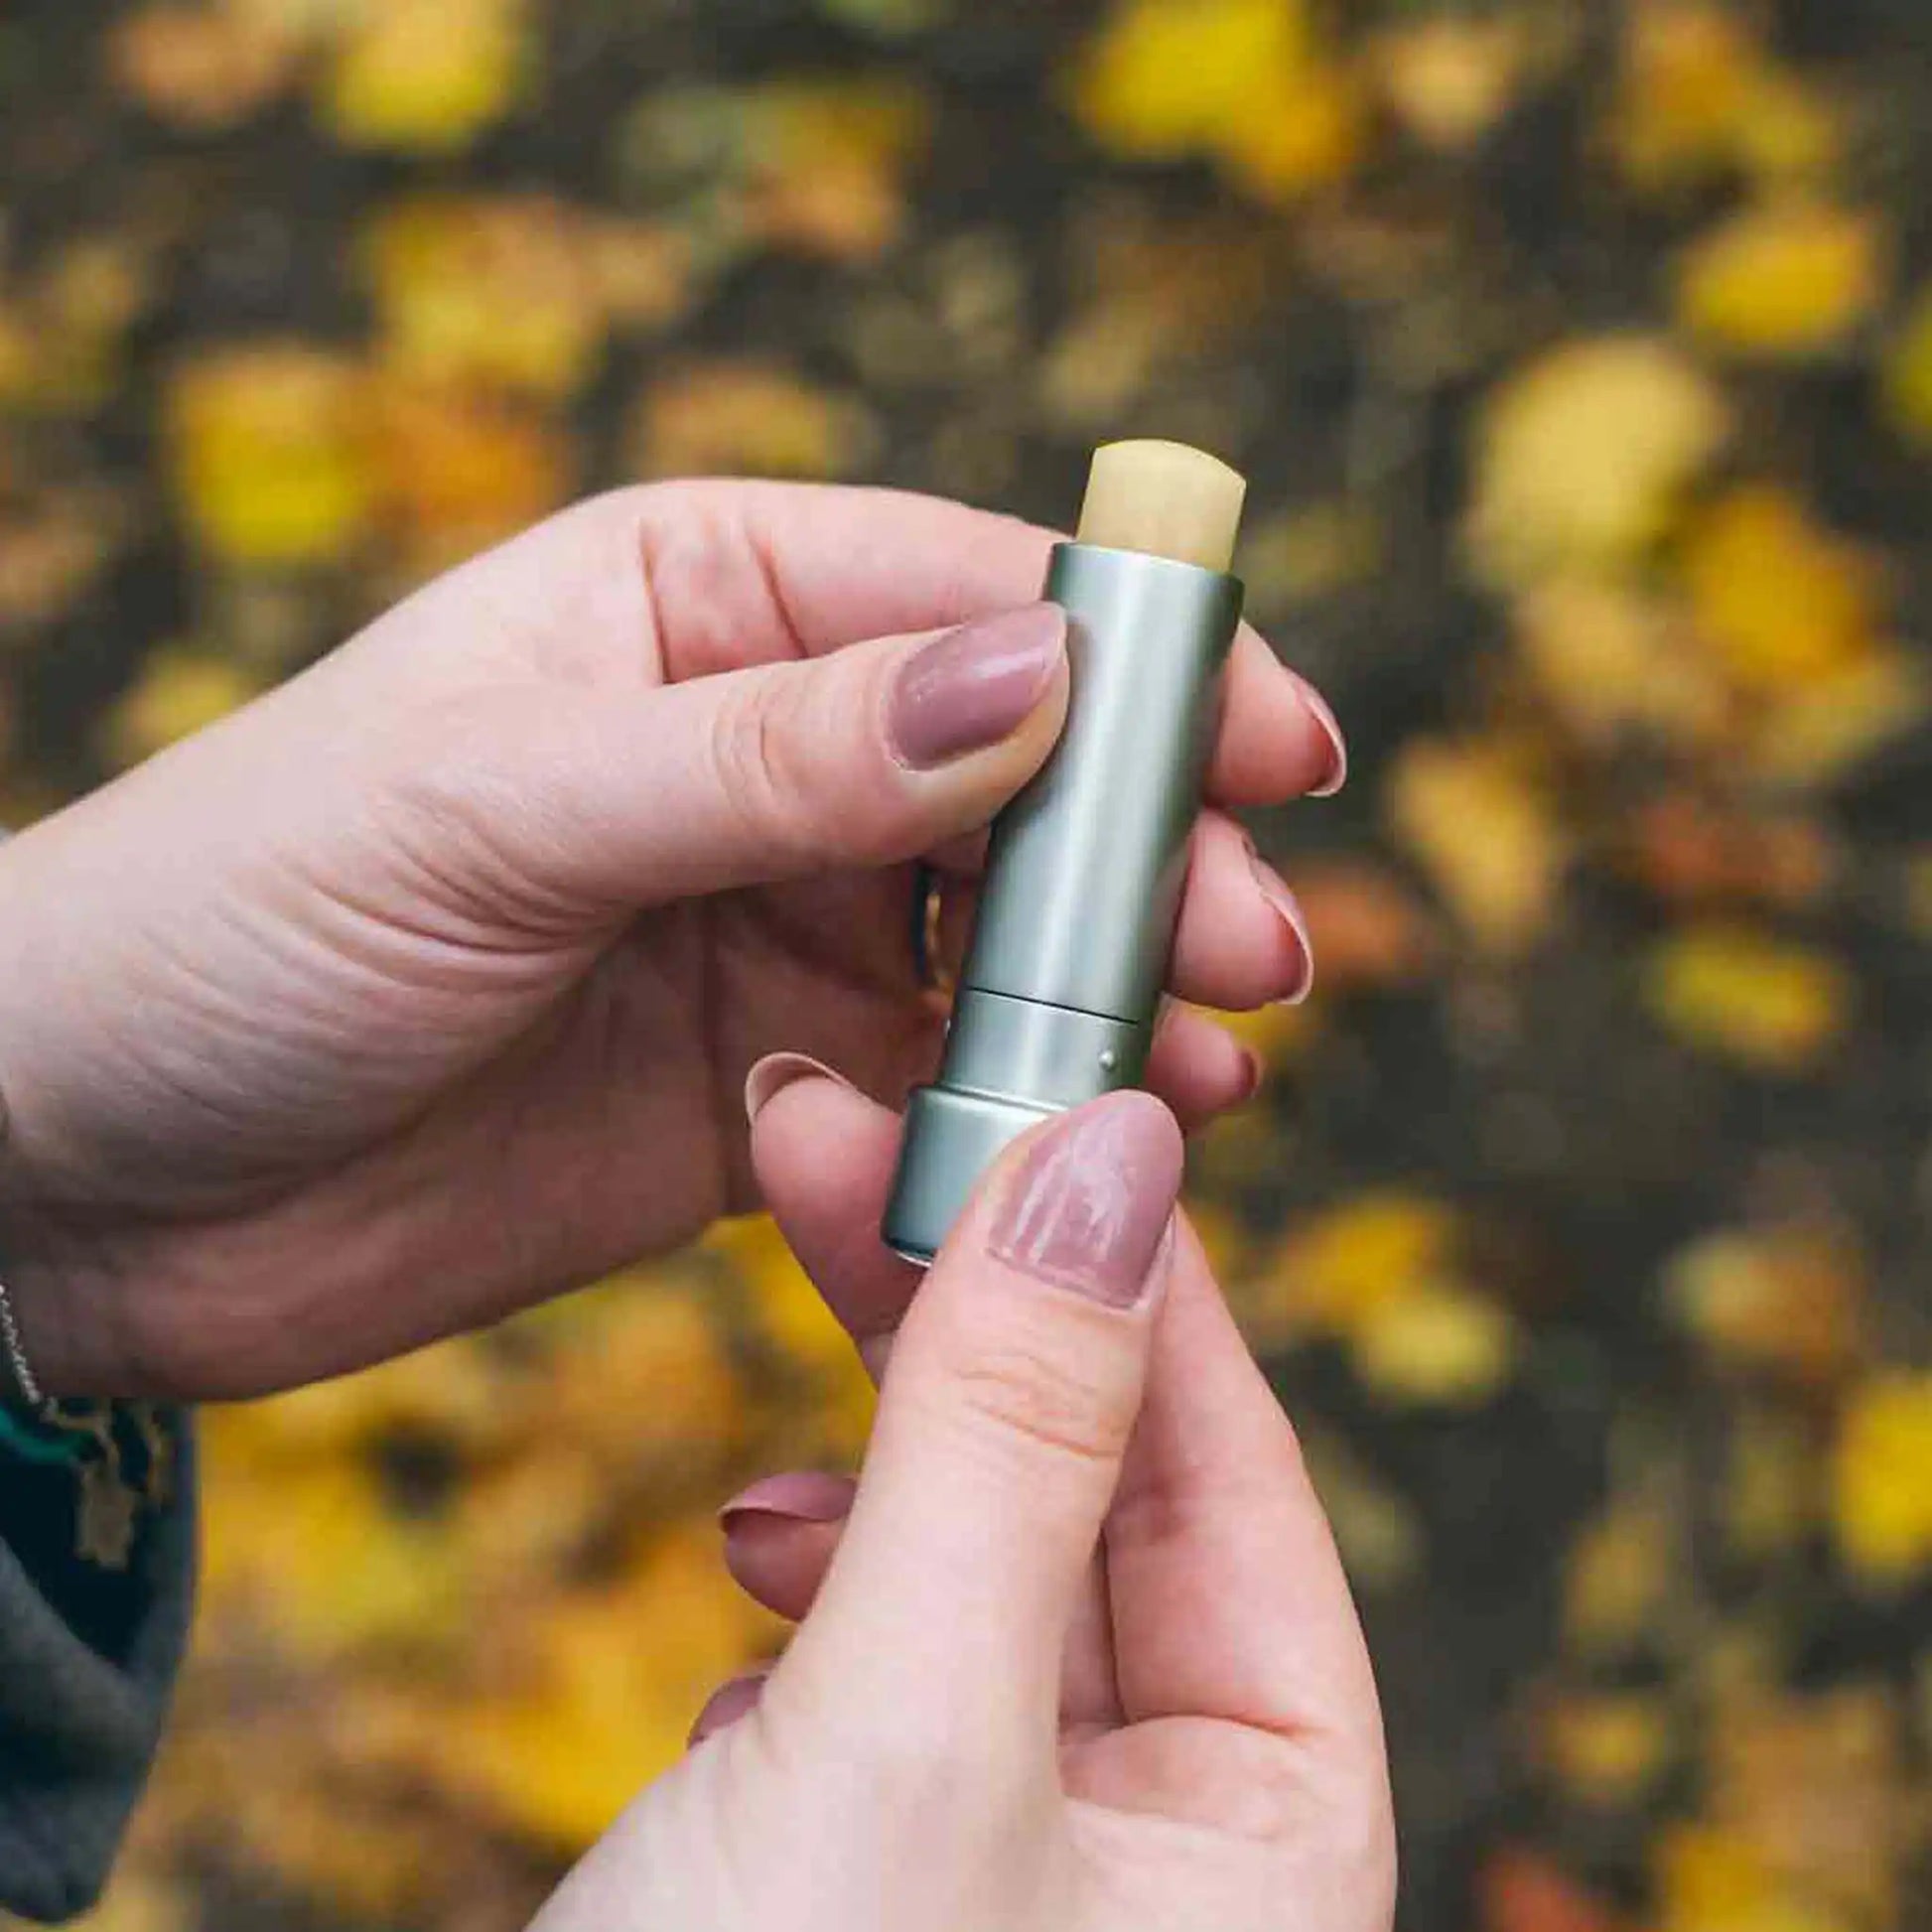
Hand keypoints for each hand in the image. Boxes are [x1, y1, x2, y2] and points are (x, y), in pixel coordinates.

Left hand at [0, 483, 1340, 1398]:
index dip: (1136, 667)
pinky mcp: (760, 1089)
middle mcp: (757, 752)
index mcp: (695, 604)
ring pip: (1000, 944)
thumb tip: (1037, 685)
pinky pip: (932, 1089)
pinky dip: (1018, 1113)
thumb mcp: (498, 806)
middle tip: (1254, 945)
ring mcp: (767, 925)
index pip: (966, 598)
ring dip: (1111, 993)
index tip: (1274, 746)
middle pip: (1023, 782)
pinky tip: (1092, 1140)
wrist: (87, 1174)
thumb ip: (774, 754)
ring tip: (1208, 1055)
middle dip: (1147, 853)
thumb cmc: (237, 920)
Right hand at [535, 1075, 1394, 1931]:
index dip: (1120, 1262)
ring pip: (976, 1550)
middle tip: (844, 1139)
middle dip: (967, 1307)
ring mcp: (1016, 1853)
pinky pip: (886, 1649)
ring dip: (881, 1421)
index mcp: (1273, 1825)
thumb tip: (1111, 1158)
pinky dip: (818, 1571)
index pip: (1225, 1459)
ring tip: (790, 1312)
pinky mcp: (874, 1862)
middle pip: (1092, 1483)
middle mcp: (1169, 1842)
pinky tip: (751, 1557)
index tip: (1019, 1097)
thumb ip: (1012, 1439)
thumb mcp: (911, 1736)